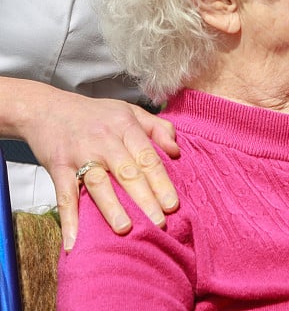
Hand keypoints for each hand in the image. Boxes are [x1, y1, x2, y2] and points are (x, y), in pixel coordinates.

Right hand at [20, 84, 179, 251]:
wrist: (47, 108)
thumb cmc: (95, 114)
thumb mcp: (128, 111)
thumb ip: (156, 127)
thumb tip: (176, 151)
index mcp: (124, 125)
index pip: (147, 156)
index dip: (161, 181)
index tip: (173, 205)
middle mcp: (104, 139)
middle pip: (127, 171)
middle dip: (144, 198)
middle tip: (159, 223)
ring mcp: (80, 153)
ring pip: (98, 183)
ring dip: (111, 207)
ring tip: (125, 230)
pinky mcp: (58, 167)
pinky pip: (64, 195)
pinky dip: (69, 220)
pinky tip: (74, 243)